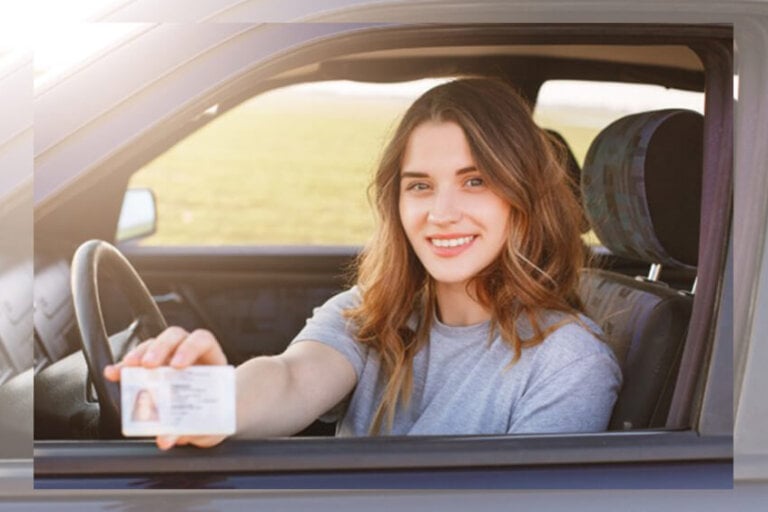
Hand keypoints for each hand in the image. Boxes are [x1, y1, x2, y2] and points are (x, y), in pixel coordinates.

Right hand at [103, 326, 228, 449]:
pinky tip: (114, 373)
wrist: (213, 419)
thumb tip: (165, 438)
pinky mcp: (152, 369)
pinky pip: (137, 362)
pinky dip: (124, 368)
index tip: (177, 365)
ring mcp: (170, 359)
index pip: (201, 340)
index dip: (190, 348)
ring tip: (126, 369)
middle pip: (174, 337)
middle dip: (159, 348)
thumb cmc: (213, 415)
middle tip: (148, 365)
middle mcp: (190, 353)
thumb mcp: (206, 422)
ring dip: (138, 355)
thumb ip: (189, 428)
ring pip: (153, 345)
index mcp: (211, 359)